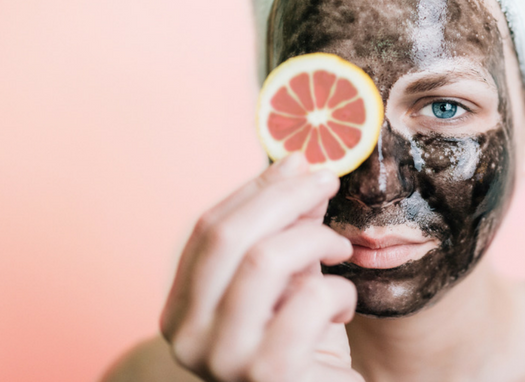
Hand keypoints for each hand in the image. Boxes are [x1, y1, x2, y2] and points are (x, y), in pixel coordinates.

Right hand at [159, 153, 362, 381]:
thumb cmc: (304, 350)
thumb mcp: (289, 282)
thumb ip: (286, 230)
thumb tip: (298, 165)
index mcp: (180, 312)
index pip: (207, 231)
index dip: (256, 190)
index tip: (300, 163)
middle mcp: (187, 337)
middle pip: (227, 237)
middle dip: (285, 197)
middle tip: (328, 181)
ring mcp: (221, 360)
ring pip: (264, 260)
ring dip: (315, 241)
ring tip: (340, 250)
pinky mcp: (267, 375)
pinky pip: (308, 302)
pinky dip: (339, 292)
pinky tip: (344, 306)